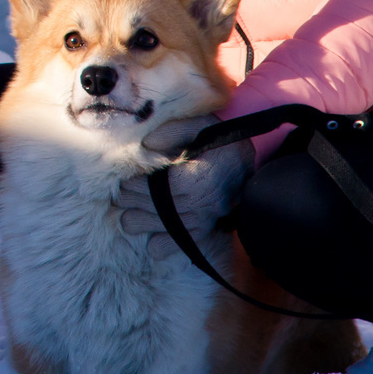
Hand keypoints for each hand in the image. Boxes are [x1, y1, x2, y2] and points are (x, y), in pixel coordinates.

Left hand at [114, 116, 252, 259]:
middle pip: (138, 206)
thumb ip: (171, 131)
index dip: (130, 179)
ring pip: (143, 227)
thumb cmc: (218, 141)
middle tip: (128, 184)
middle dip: (127, 194)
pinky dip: (151, 239)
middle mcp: (192, 206)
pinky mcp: (197, 234)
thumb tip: (145, 145)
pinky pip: (162, 248)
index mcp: (190, 179)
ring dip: (133, 215)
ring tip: (136, 202)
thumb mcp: (198, 125)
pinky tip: (152, 222)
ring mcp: (194, 223)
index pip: (143, 186)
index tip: (129, 171)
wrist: (245, 163)